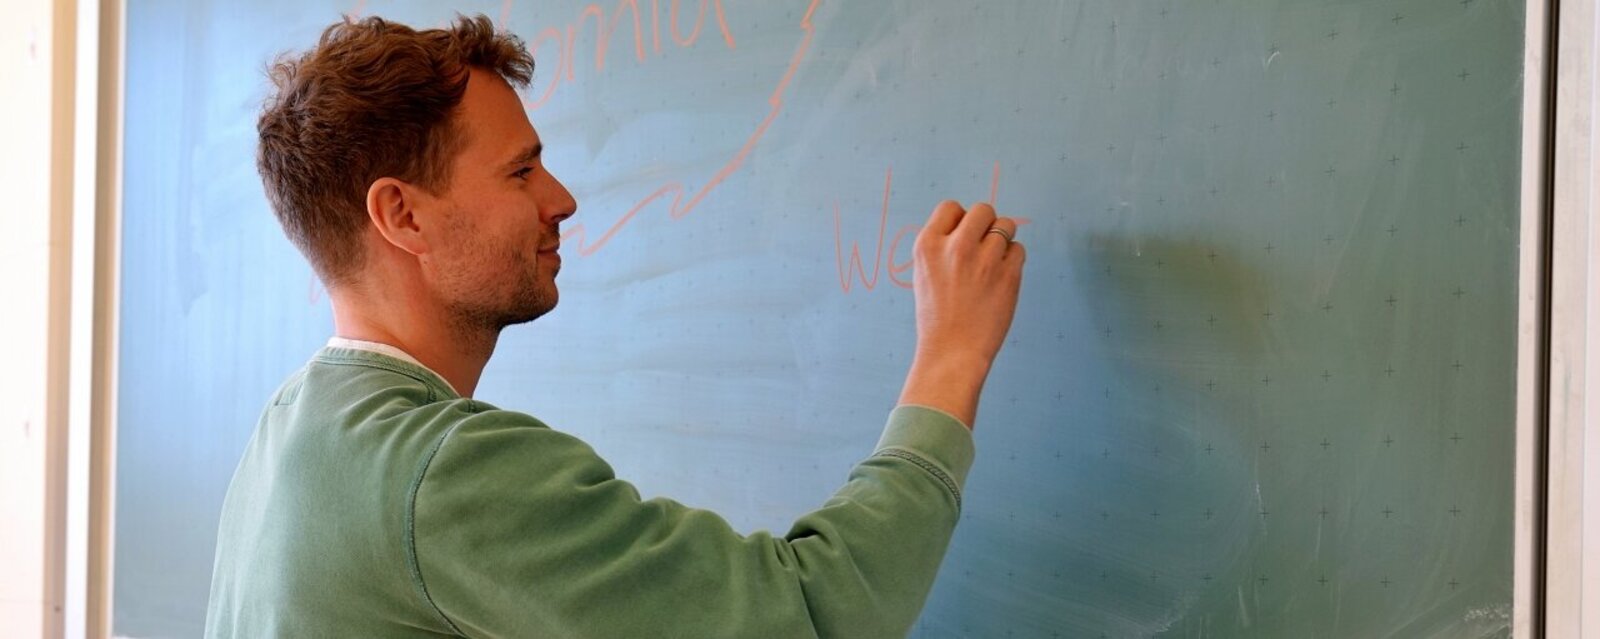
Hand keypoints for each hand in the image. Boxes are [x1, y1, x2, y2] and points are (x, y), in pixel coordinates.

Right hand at [897, 201, 1024, 427]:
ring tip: (992, 265)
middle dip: (987, 224)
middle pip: (983, 210)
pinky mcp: (1008, 274)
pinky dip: (1013, 260)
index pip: (950, 207)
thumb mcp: (925, 274)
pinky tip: (1001, 279)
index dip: (960, 220)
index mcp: (928, 245)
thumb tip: (972, 224)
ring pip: (1006, 226)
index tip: (962, 239)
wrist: (952, 353)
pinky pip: (1019, 249)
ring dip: (1003, 241)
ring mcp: (984, 259)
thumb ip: (944, 246)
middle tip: (983, 248)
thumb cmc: (938, 316)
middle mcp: (956, 247)